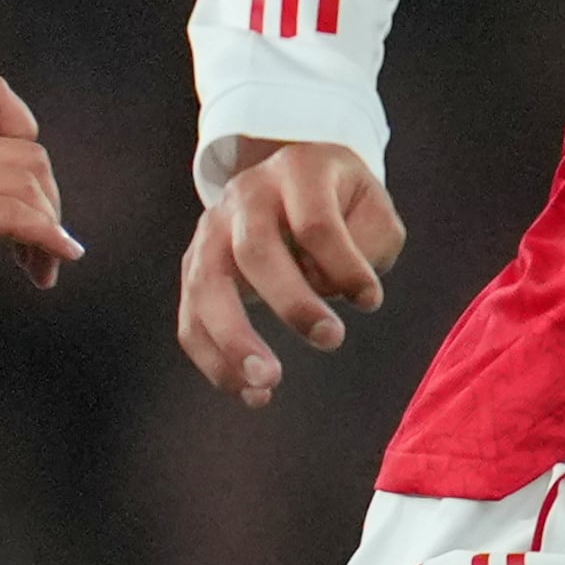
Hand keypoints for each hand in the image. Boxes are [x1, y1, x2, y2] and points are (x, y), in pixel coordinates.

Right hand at [0, 74, 79, 344]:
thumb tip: (0, 201)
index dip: (25, 131)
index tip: (22, 183)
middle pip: (28, 151)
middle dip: (49, 201)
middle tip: (41, 246)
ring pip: (26, 182)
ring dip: (49, 228)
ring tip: (40, 266)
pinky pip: (12, 216)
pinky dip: (45, 237)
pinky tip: (51, 262)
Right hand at [178, 138, 406, 406]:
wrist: (293, 179)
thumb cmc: (342, 204)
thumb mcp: (373, 208)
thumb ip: (370, 244)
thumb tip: (337, 291)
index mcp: (297, 170)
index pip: (316, 221)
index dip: (344, 264)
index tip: (371, 300)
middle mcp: (245, 194)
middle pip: (255, 248)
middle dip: (291, 301)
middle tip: (331, 340)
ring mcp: (211, 229)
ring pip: (206, 285)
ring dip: (233, 339)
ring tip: (267, 385)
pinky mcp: (195, 266)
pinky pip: (191, 319)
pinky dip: (215, 361)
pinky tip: (250, 394)